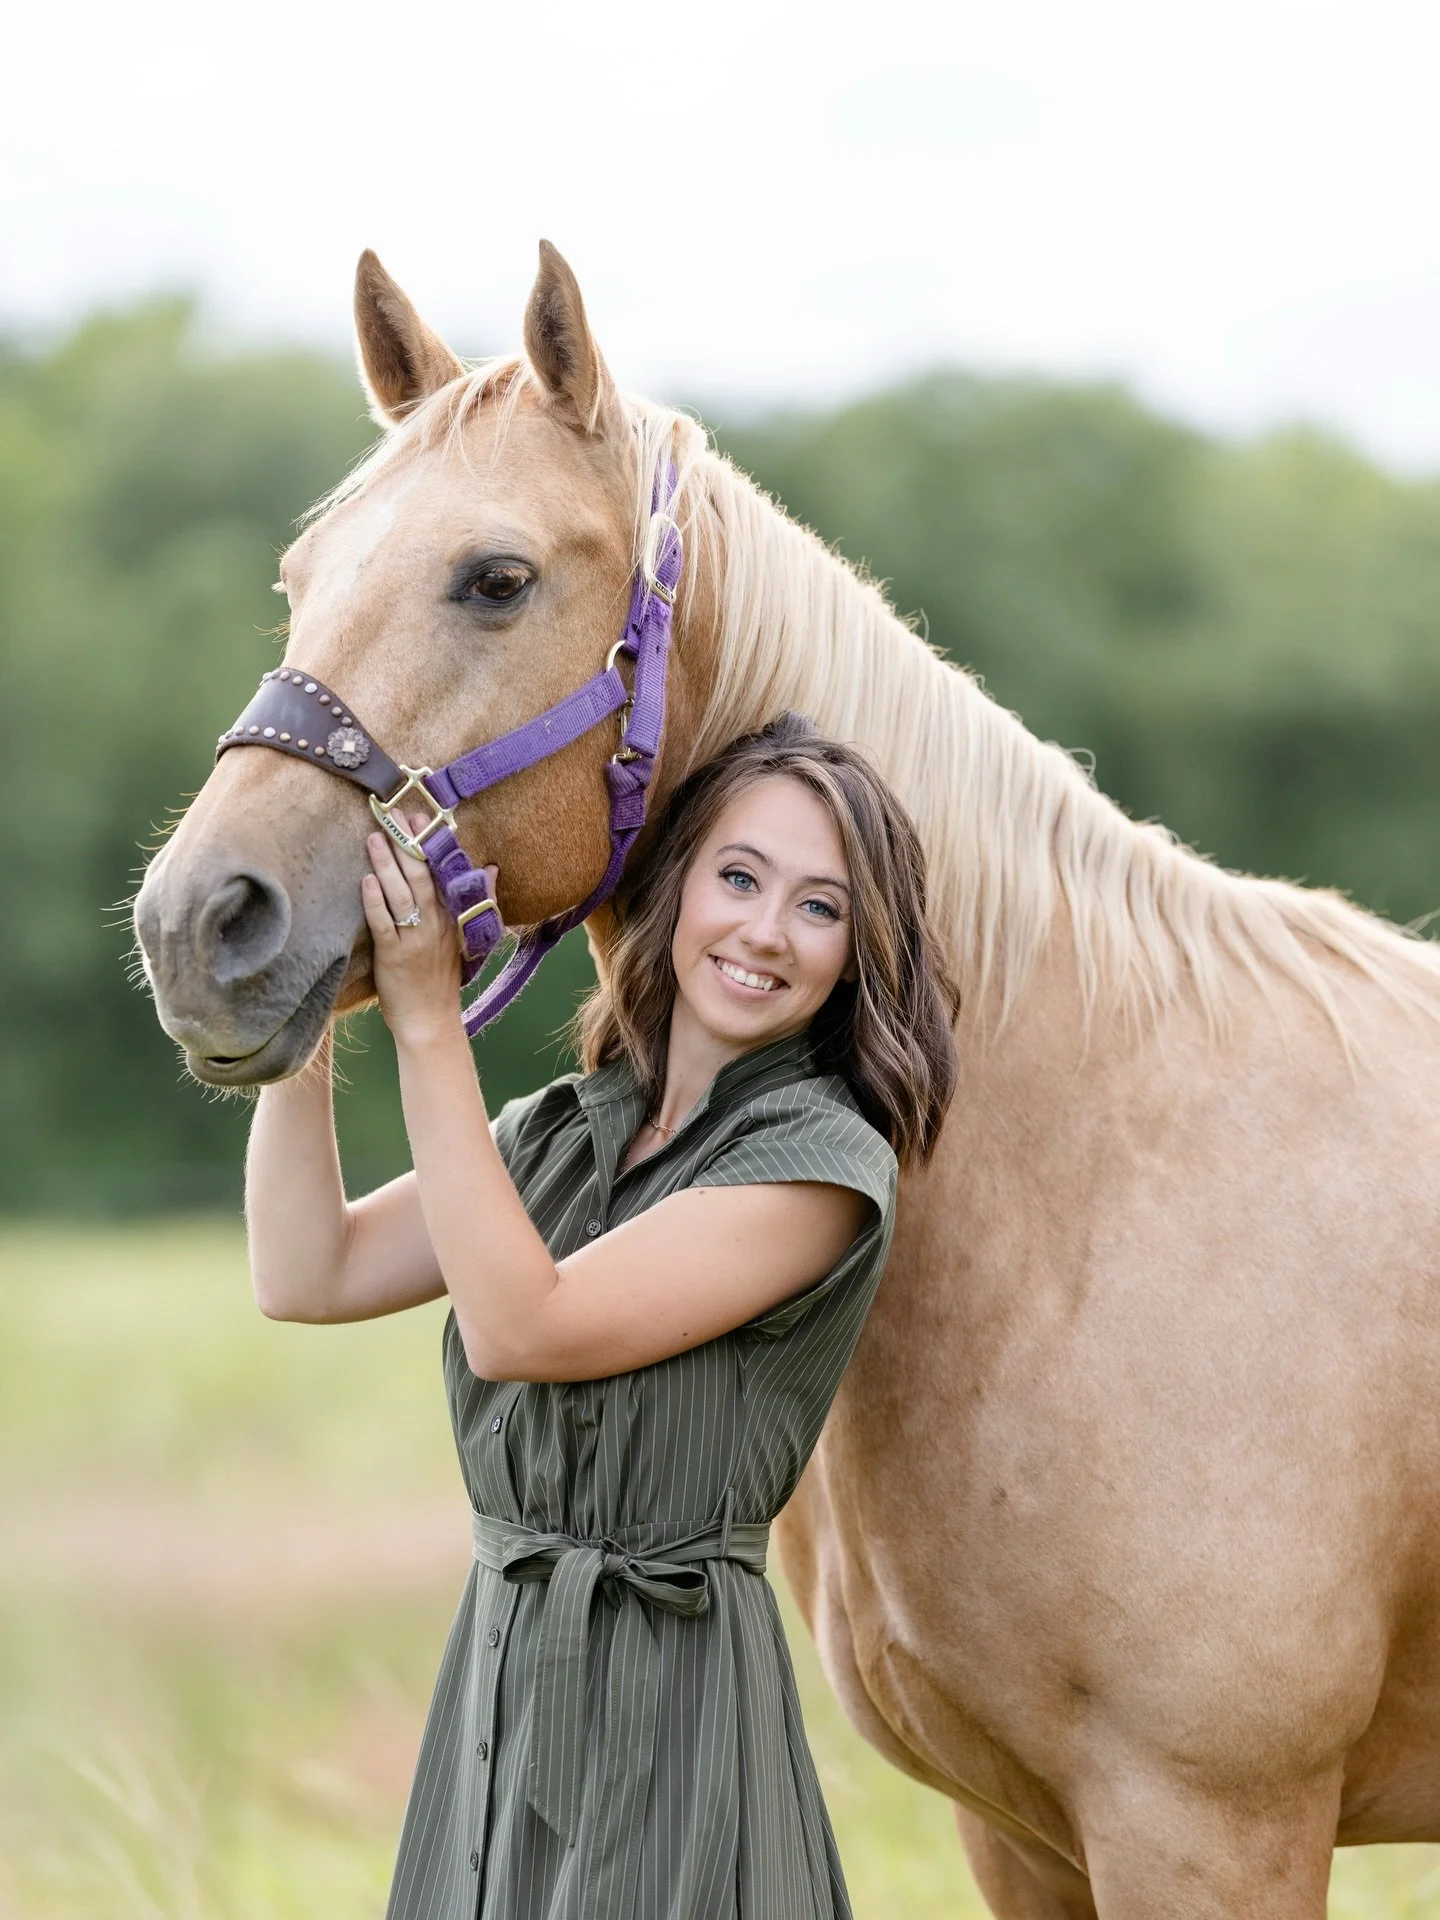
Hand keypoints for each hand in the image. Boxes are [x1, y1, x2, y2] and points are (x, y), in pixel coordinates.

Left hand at [361, 817, 495, 1047]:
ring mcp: (415, 940)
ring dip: (387, 864)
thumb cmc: (441, 980)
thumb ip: (477, 901)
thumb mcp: (463, 938)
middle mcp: (436, 924)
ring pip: (402, 895)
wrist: (431, 1021)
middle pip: (421, 876)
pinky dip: (375, 901)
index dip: (432, 842)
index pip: (443, 871)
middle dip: (407, 843)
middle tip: (393, 814)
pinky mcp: (394, 956)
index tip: (422, 815)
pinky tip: (366, 881)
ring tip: (375, 837)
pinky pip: (384, 924)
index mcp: (452, 917)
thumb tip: (492, 867)